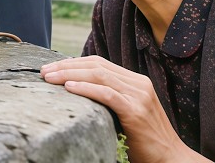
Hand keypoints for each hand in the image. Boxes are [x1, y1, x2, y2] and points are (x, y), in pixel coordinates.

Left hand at [41, 56, 202, 162]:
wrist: (170, 158)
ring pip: (99, 76)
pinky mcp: (136, 111)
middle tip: (44, 71)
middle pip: (96, 66)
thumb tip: (76, 87)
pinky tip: (69, 88)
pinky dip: (86, 88)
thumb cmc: (144, 138)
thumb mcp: (127, 110)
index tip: (52, 67)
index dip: (73, 62)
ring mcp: (139, 96)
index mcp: (136, 81)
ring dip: (70, 74)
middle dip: (66, 66)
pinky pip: (107, 94)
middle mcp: (139, 84)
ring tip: (50, 78)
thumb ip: (111, 96)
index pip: (99, 63)